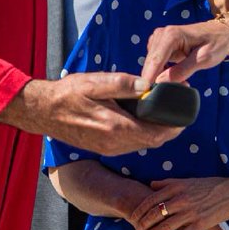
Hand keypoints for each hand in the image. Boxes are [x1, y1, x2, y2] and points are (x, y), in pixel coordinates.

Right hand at [0, 72, 183, 155]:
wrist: (44, 111)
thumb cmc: (68, 93)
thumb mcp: (95, 82)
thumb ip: (122, 84)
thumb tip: (147, 85)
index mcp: (115, 126)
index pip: (155, 133)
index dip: (174, 125)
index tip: (185, 113)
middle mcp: (114, 143)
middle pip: (153, 141)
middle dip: (169, 128)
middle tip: (179, 109)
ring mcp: (109, 148)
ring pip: (142, 143)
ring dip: (156, 131)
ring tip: (164, 111)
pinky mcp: (103, 147)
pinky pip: (131, 143)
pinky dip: (142, 133)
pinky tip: (143, 118)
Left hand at [127, 176, 228, 229]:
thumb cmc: (209, 185)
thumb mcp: (187, 180)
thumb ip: (168, 183)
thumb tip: (151, 185)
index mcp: (177, 187)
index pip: (152, 199)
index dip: (141, 210)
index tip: (134, 217)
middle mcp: (181, 199)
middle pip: (156, 213)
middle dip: (144, 223)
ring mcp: (190, 212)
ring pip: (166, 226)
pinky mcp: (200, 224)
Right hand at [140, 20, 228, 84]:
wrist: (221, 33)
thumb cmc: (216, 43)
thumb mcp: (203, 59)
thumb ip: (182, 71)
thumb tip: (160, 83)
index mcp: (171, 35)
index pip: (154, 61)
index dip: (148, 80)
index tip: (145, 97)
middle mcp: (161, 34)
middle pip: (150, 64)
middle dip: (158, 80)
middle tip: (180, 87)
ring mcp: (159, 39)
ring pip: (152, 65)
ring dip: (161, 77)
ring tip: (183, 81)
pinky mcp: (160, 44)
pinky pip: (156, 63)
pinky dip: (163, 72)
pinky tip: (177, 75)